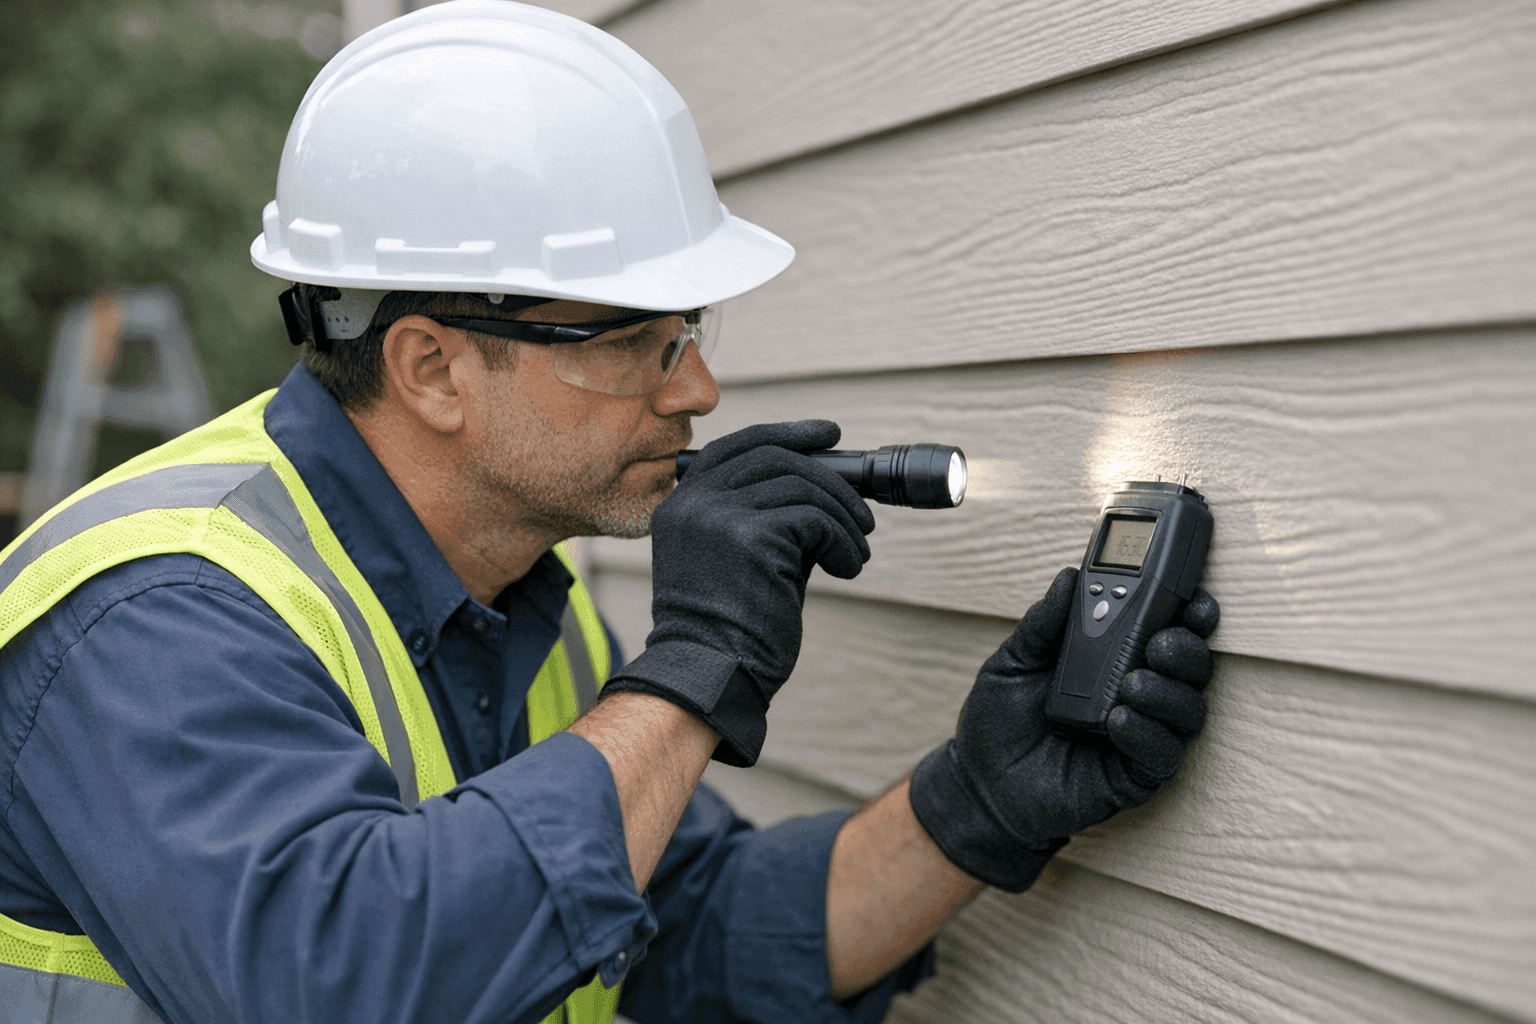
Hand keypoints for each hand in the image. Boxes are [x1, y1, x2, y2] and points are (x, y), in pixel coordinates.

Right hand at [601, 421, 875, 765]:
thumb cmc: (728, 630)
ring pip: (803, 486)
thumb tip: (825, 490)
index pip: (736, 446)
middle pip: (775, 458)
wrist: (711, 675)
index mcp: (680, 505)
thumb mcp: (734, 558)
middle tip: (862, 514)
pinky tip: (847, 568)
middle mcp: (693, 502)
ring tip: (857, 552)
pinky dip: (843, 542)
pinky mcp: (750, 536)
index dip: (787, 434)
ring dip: (844, 518)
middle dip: (831, 479)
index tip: (828, 436)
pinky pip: (815, 519)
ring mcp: (718, 515)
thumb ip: (764, 517)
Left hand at [909, 567, 1218, 891]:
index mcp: (1118, 657)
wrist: (981, 780)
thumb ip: (1043, 623)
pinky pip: (1161, 755)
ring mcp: (1142, 734)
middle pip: (1191, 667)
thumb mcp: (1014, 660)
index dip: (1189, 611)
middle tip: (1160, 642)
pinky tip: (1120, 721)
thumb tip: (1068, 577)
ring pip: (1188, 710)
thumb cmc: (1001, 716)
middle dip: (1186, 648)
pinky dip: (1147, 734)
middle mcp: (1140, 692)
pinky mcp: (1135, 776)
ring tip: (1133, 683)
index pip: (1168, 628)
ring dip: (1169, 692)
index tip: (1194, 597)